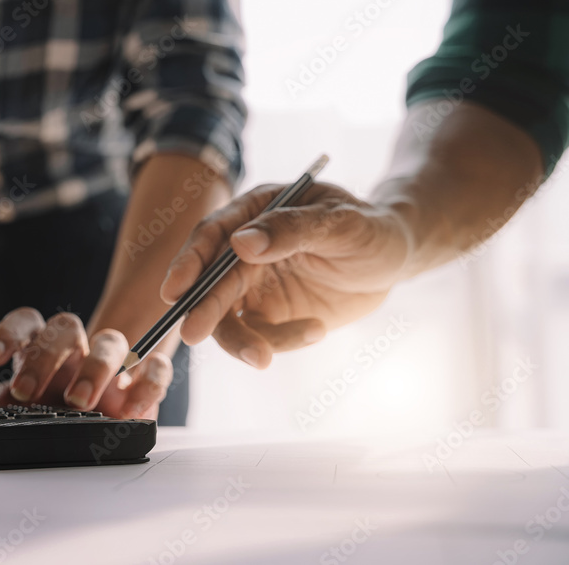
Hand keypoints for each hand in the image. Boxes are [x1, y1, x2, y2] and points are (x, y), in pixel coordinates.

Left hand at [0, 308, 172, 418]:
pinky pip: (154, 367)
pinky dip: (146, 382)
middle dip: (45, 358)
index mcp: (41, 345)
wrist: (98, 415)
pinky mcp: (144, 377)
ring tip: (78, 401)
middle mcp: (76, 345)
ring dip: (95, 368)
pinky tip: (129, 408)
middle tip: (28, 392)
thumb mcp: (14, 406)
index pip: (25, 323)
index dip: (7, 333)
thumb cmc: (51, 404)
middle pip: (64, 328)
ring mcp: (112, 359)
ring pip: (110, 341)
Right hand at [161, 182, 411, 368]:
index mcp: (254, 211)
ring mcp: (254, 283)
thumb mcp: (341, 224)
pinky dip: (280, 342)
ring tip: (263, 358)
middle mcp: (244, 248)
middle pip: (211, 281)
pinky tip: (316, 329)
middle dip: (203, 309)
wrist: (393, 259)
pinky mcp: (269, 314)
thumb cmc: (368, 229)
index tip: (175, 289)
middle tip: (193, 334)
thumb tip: (240, 244)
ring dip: (240, 340)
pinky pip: (260, 337)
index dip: (190, 261)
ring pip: (227, 317)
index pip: (212, 235)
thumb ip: (292, 229)